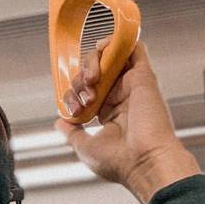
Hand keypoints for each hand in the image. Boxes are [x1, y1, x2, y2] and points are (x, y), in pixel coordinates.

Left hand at [56, 41, 199, 203]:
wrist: (144, 161)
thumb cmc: (119, 161)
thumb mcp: (86, 148)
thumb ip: (72, 133)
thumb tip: (60, 122)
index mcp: (110, 114)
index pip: (86, 91)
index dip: (73, 94)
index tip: (74, 110)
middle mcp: (121, 97)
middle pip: (93, 72)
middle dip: (79, 79)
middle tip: (84, 98)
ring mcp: (132, 85)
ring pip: (108, 57)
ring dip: (92, 61)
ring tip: (92, 80)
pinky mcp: (143, 75)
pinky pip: (131, 46)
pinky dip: (115, 41)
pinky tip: (103, 50)